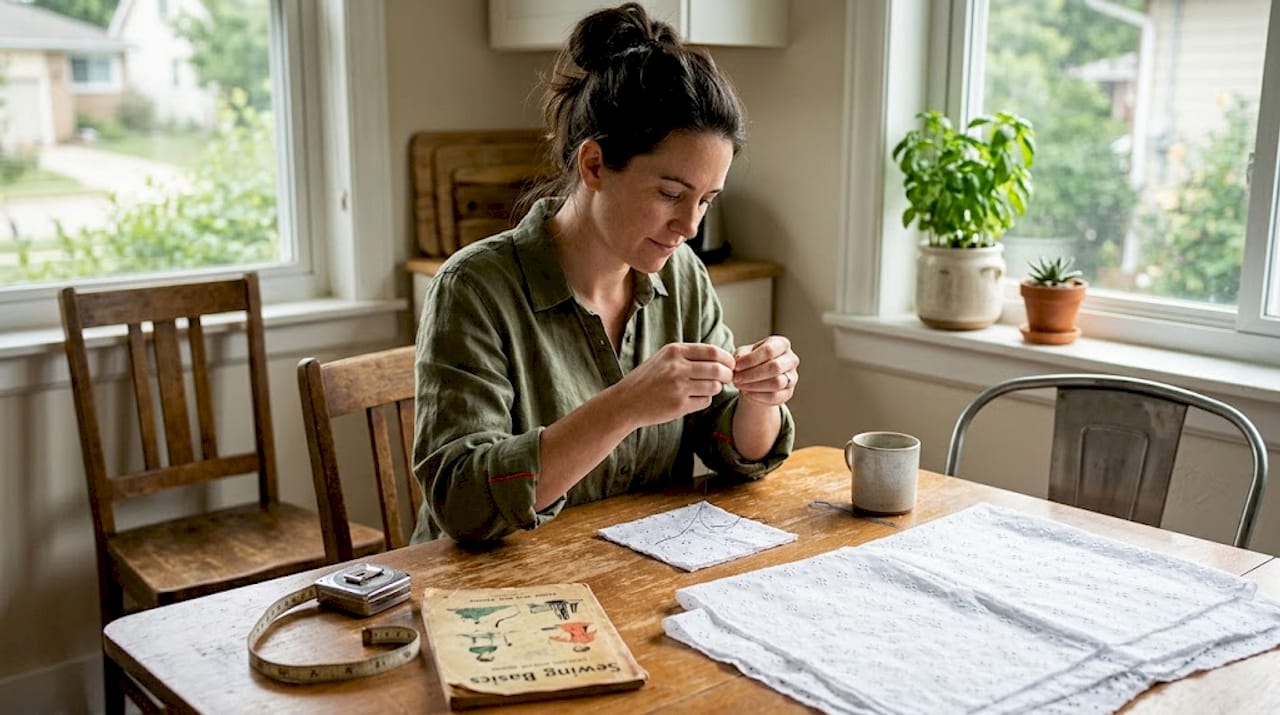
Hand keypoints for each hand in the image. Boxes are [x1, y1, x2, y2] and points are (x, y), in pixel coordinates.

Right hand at [612, 342, 734, 426]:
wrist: (625, 402)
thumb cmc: (647, 379)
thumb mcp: (664, 358)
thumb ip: (689, 356)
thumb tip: (721, 357)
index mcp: (674, 351)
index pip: (712, 351)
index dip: (727, 359)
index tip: (730, 364)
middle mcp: (677, 367)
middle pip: (717, 369)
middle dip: (727, 375)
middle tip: (728, 378)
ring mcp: (678, 387)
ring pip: (714, 386)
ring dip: (715, 388)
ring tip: (706, 388)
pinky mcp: (679, 405)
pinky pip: (705, 401)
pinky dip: (704, 400)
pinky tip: (693, 399)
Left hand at [732, 336, 798, 406]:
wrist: (758, 378)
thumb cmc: (752, 361)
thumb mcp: (744, 353)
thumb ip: (741, 355)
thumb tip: (738, 361)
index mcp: (781, 344)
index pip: (769, 350)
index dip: (750, 359)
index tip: (736, 367)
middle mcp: (791, 359)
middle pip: (775, 367)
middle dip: (752, 374)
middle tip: (736, 379)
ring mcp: (793, 376)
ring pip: (777, 383)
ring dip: (755, 386)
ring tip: (740, 385)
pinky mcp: (789, 392)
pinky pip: (775, 396)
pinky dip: (759, 396)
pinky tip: (747, 393)